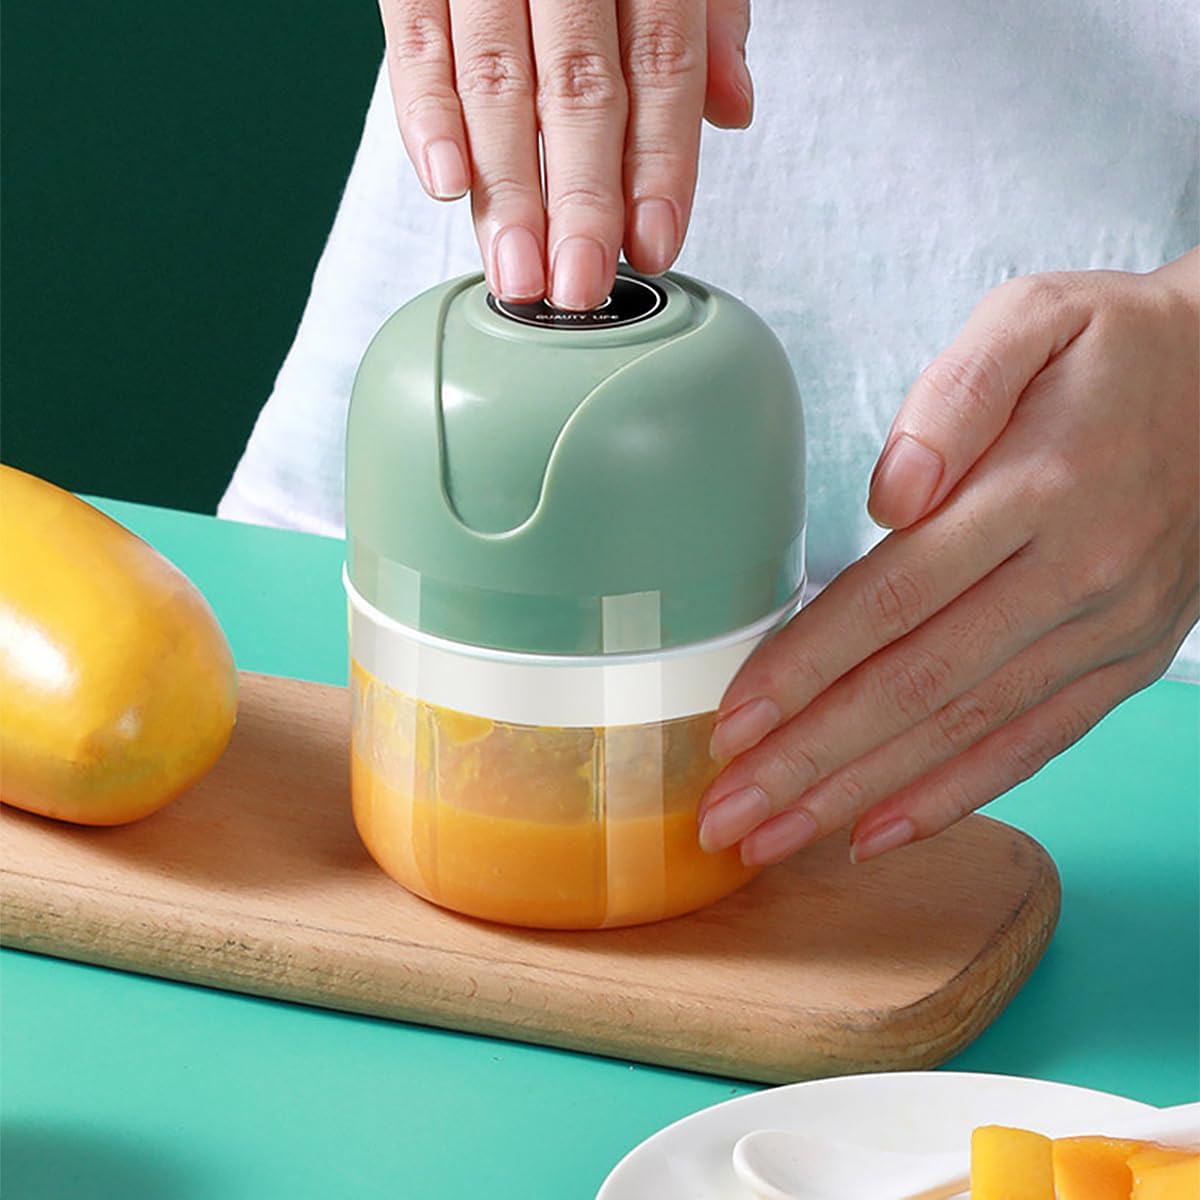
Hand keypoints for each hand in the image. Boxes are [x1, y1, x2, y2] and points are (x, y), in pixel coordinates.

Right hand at [377, 0, 752, 309]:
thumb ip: (702, 18)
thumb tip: (732, 108)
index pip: (662, 63)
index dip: (661, 162)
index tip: (654, 244)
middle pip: (580, 86)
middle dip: (581, 198)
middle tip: (579, 284)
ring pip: (498, 80)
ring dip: (506, 187)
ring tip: (517, 271)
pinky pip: (416, 38)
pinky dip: (425, 113)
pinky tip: (446, 185)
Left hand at [699, 249, 1199, 866]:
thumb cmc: (1114, 349)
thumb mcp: (1033, 319)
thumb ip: (956, 397)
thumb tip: (892, 497)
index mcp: (1036, 491)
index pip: (894, 600)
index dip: (806, 668)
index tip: (733, 724)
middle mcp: (1073, 578)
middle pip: (915, 687)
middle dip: (809, 762)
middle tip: (726, 816)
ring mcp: (1105, 632)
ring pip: (963, 733)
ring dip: (859, 797)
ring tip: (775, 839)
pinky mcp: (1123, 664)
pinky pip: (1033, 746)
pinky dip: (953, 798)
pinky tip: (877, 834)